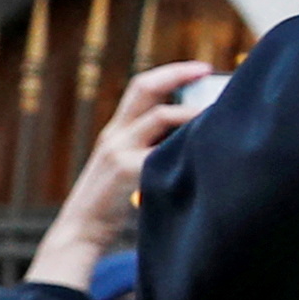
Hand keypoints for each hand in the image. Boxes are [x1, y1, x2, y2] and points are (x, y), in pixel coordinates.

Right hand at [24, 61, 210, 292]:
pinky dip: (185, 145)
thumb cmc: (112, 203)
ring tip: (218, 114)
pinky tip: (204, 149)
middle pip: (144, 87)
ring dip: (192, 112)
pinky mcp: (126, 171)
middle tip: (208, 70)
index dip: (172, 73)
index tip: (202, 67)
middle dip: (178, 74)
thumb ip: (150, 149)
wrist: (80, 231)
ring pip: (160, 116)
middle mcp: (115, 134)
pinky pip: (161, 150)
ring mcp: (118, 151)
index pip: (142, 87)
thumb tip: (196, 133)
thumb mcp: (125, 166)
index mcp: (116, 131)